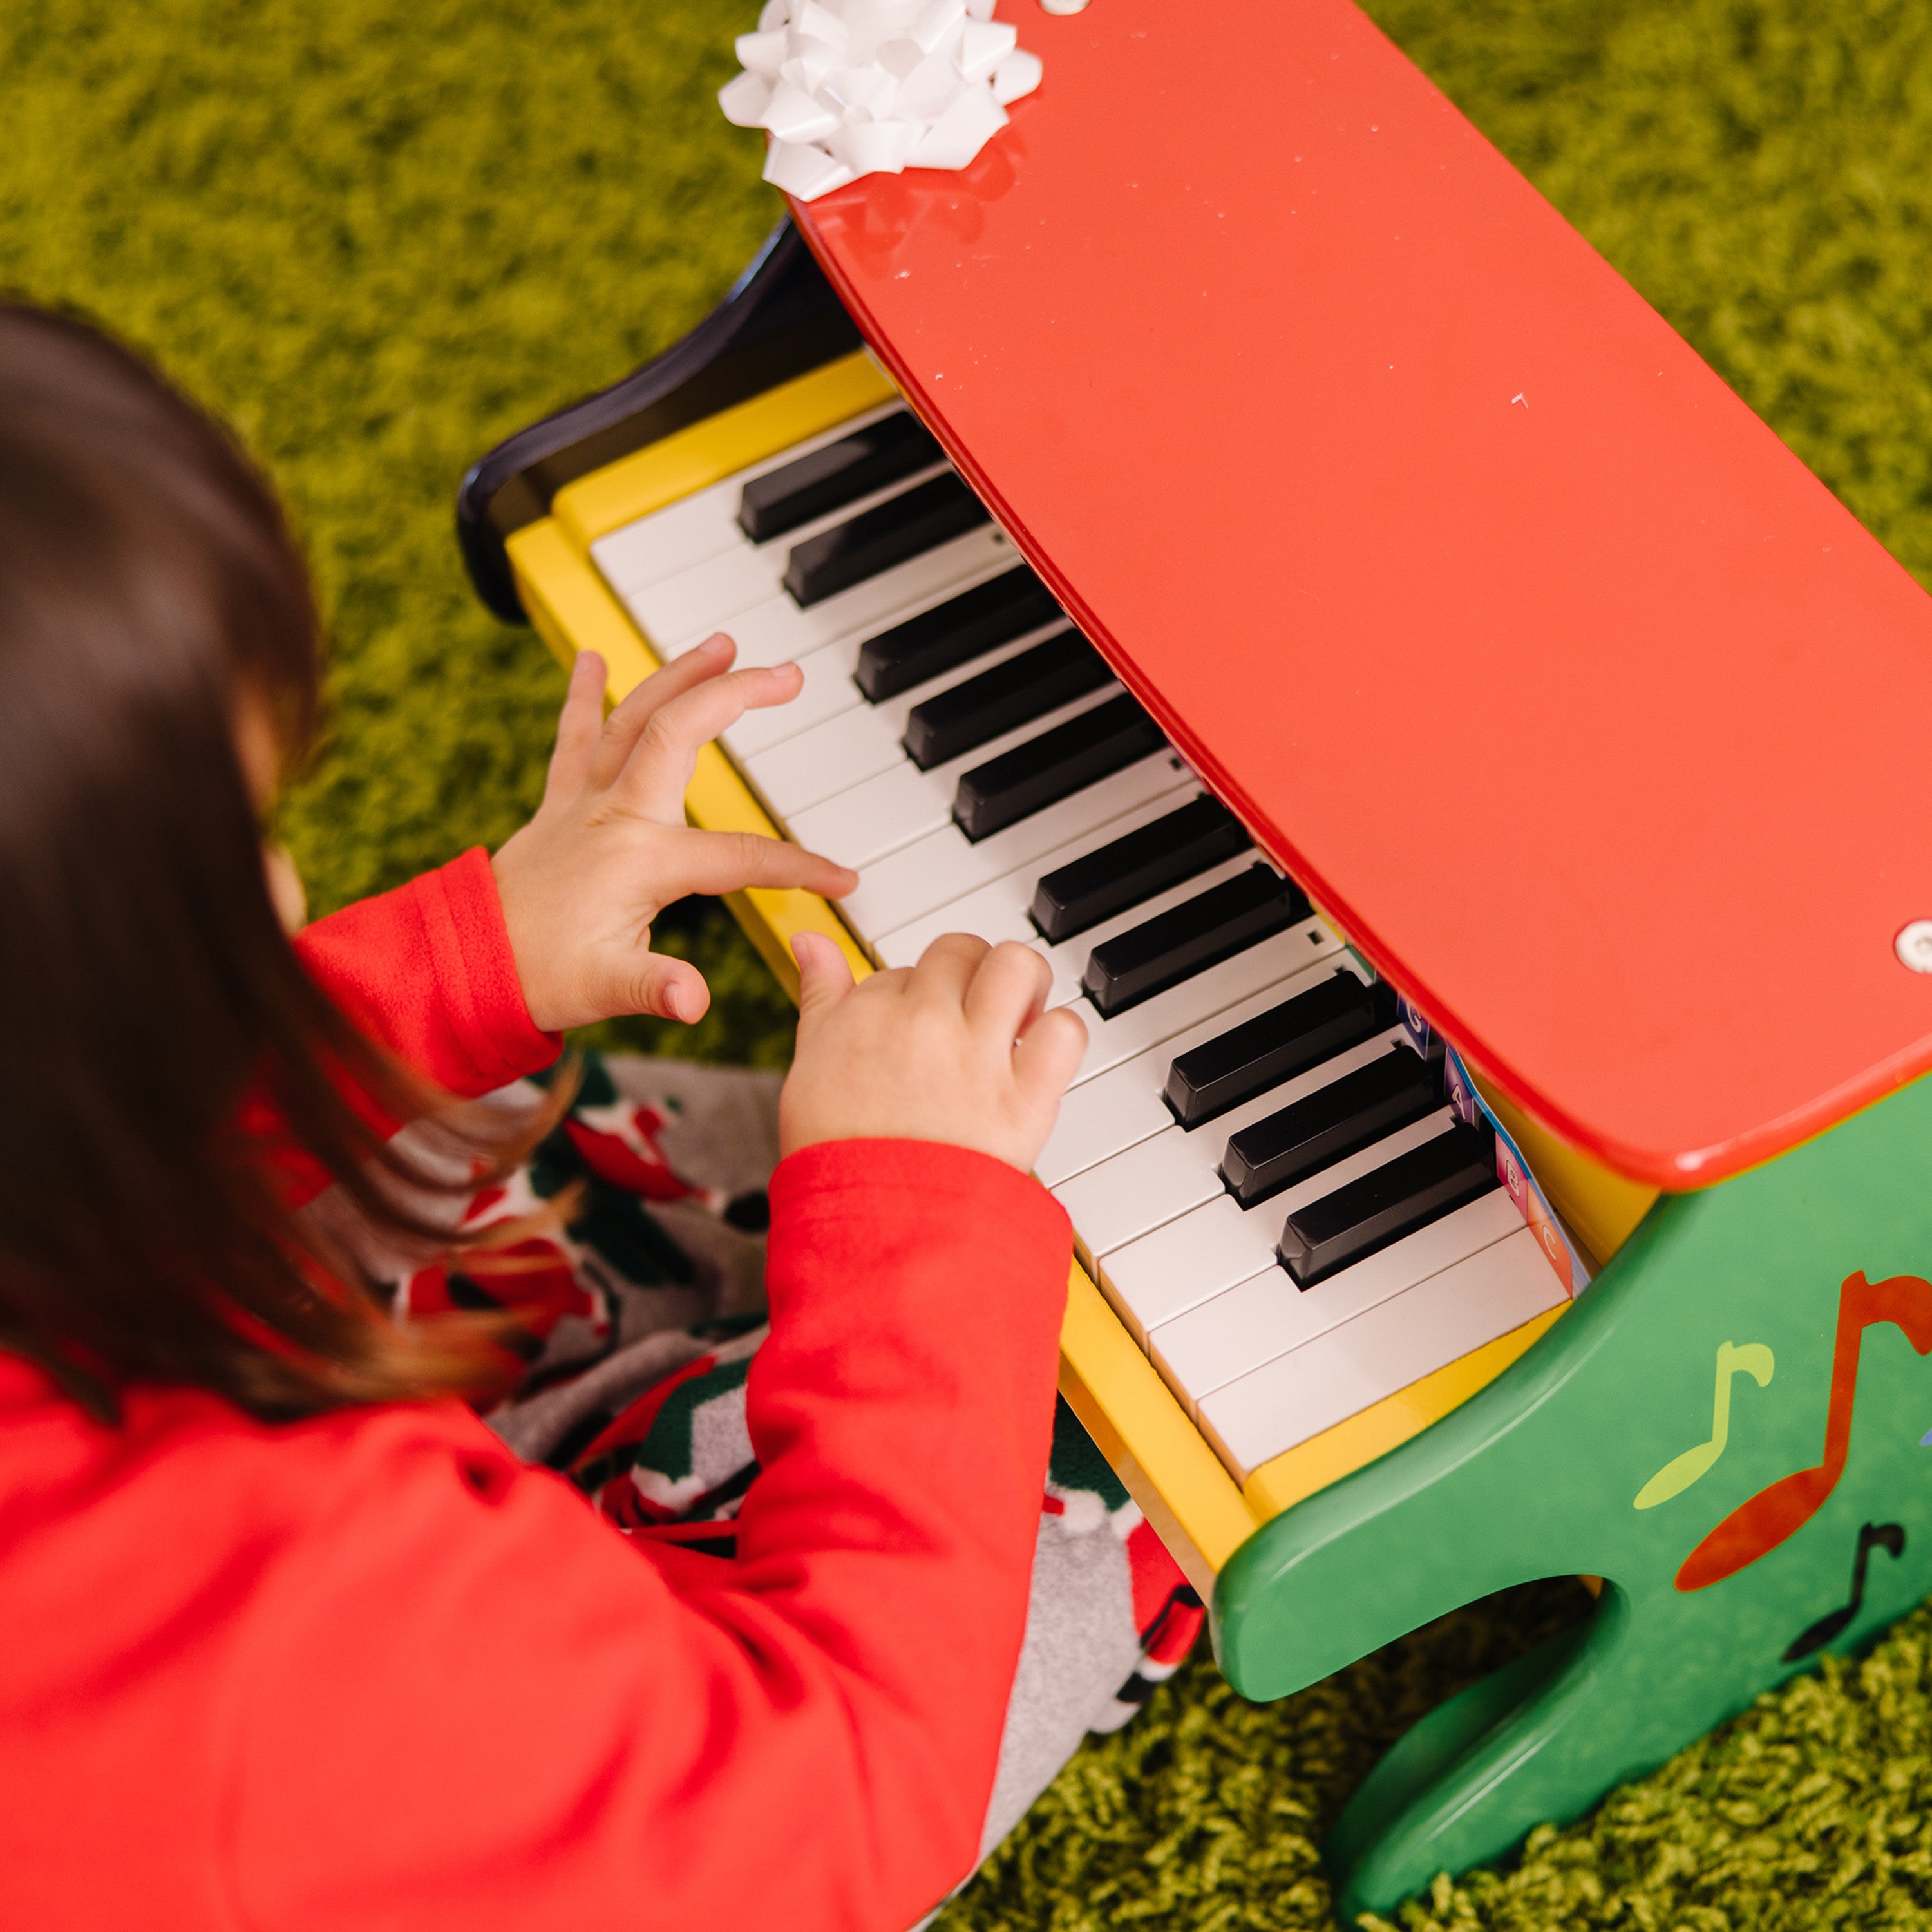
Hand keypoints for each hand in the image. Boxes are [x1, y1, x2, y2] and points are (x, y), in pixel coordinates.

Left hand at [492, 639, 856, 1031]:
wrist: (465, 963)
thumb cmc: (537, 977)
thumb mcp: (605, 989)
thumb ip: (656, 988)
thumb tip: (693, 1001)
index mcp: (642, 859)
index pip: (741, 855)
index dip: (799, 867)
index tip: (842, 878)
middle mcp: (614, 814)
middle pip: (682, 731)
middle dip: (737, 695)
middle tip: (788, 676)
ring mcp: (584, 802)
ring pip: (634, 716)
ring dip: (679, 674)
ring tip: (722, 644)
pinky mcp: (559, 805)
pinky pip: (572, 737)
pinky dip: (580, 694)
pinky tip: (589, 656)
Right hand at [780, 931, 1088, 1172]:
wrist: (873, 1230)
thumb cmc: (838, 1158)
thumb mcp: (808, 1066)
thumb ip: (819, 995)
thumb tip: (810, 938)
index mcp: (867, 1013)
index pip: (903, 968)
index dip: (914, 997)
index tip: (916, 1034)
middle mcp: (923, 1022)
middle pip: (960, 950)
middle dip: (968, 974)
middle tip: (973, 1014)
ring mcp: (977, 1056)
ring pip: (1017, 966)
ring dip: (1021, 982)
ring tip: (1015, 1015)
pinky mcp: (1024, 1098)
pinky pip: (1064, 1031)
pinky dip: (1059, 1036)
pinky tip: (1039, 1057)